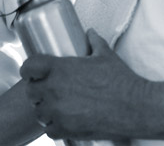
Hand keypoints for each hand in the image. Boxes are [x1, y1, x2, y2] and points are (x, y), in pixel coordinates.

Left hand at [21, 31, 147, 140]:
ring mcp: (58, 112)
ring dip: (44, 109)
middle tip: (48, 90)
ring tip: (56, 106)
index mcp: (60, 69)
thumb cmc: (121, 81)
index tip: (33, 72)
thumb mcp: (106, 55)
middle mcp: (54, 90)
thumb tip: (90, 33)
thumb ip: (94, 42)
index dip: (29, 69)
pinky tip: (63, 121)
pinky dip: (54, 125)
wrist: (135, 107)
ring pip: (38, 112)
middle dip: (37, 90)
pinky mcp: (66, 129)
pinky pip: (50, 129)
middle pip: (31, 91)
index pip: (28, 67)